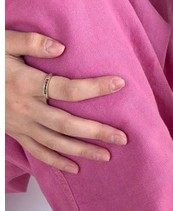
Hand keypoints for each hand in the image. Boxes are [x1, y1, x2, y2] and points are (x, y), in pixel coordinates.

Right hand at [5, 30, 127, 173]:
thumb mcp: (3, 43)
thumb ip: (31, 42)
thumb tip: (60, 46)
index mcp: (26, 84)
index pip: (68, 89)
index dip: (95, 88)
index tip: (119, 84)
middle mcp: (26, 109)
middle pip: (68, 125)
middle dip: (97, 132)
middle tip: (122, 138)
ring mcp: (21, 125)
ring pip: (56, 143)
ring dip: (83, 151)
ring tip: (107, 156)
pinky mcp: (16, 133)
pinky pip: (38, 152)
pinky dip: (57, 162)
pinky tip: (75, 168)